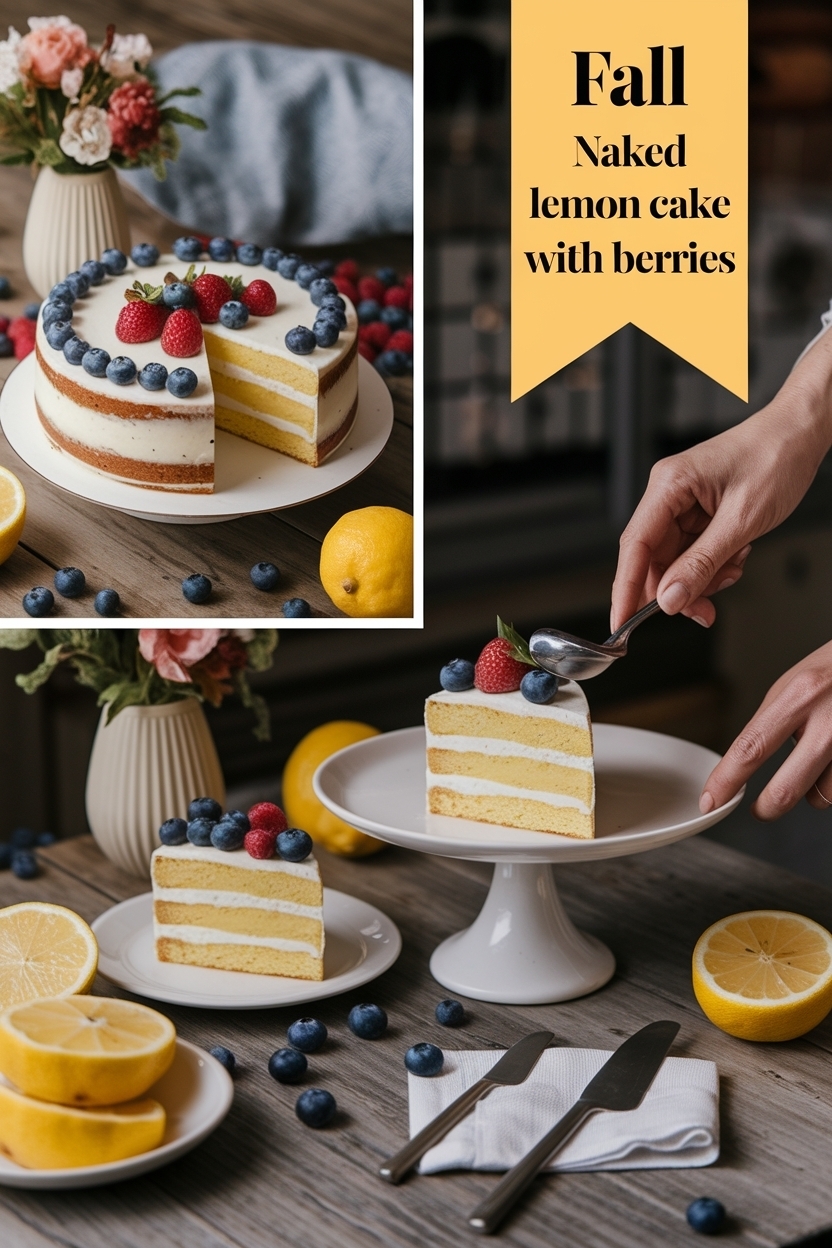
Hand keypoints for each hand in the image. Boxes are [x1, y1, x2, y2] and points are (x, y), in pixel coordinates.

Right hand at [610, 331, 831, 631]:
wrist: (802, 432)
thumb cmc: (777, 457)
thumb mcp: (742, 521)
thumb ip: (702, 564)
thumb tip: (670, 599)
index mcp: (669, 485)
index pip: (634, 546)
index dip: (626, 588)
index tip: (621, 622)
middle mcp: (669, 493)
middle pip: (654, 558)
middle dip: (678, 588)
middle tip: (702, 612)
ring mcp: (683, 502)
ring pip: (675, 560)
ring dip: (702, 578)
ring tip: (732, 571)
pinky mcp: (699, 511)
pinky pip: (693, 552)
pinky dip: (713, 565)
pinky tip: (735, 558)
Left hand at [700, 641, 831, 818]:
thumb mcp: (792, 686)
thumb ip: (770, 723)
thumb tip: (745, 762)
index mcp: (800, 696)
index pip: (751, 747)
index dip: (727, 780)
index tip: (711, 799)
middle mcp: (828, 721)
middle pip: (786, 789)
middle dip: (766, 809)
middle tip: (759, 809)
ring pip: (819, 796)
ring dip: (810, 791)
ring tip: (813, 763)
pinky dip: (830, 783)